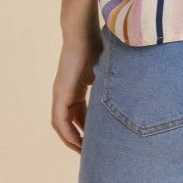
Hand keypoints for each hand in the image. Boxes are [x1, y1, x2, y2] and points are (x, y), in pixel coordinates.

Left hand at [51, 29, 103, 152]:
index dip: (85, 126)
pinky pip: (61, 121)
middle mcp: (64, 92)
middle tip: (89, 150)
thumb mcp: (102, 66)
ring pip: (61, 125)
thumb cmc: (94, 42)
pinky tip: (78, 142)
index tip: (96, 137)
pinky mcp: (61, 93)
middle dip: (77, 137)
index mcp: (74, 86)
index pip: (77, 112)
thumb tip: (122, 85)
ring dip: (71, 139)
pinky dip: (68, 133)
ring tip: (84, 151)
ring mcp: (61, 93)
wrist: (82, 32)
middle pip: (67, 122)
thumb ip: (106, 78)